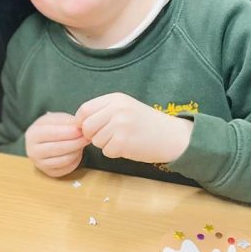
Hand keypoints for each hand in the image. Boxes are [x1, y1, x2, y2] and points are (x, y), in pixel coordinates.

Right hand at [25, 112, 88, 177]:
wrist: (44, 139)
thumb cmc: (52, 126)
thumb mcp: (57, 119)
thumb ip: (67, 123)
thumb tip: (81, 129)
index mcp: (33, 134)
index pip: (51, 134)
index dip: (67, 132)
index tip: (80, 130)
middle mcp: (33, 151)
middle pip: (57, 148)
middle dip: (75, 143)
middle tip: (87, 138)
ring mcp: (40, 164)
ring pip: (63, 160)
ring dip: (77, 151)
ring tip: (83, 143)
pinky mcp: (50, 172)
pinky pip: (67, 168)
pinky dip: (76, 160)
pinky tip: (78, 151)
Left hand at [75, 92, 192, 164]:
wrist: (172, 136)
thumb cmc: (146, 124)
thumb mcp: (125, 108)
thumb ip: (104, 111)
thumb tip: (78, 124)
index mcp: (115, 98)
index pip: (84, 110)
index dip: (82, 122)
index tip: (90, 129)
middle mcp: (116, 109)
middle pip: (86, 127)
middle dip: (92, 136)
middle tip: (108, 137)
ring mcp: (120, 125)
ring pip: (96, 140)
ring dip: (105, 145)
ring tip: (123, 139)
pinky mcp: (123, 142)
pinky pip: (106, 151)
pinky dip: (114, 153)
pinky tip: (128, 147)